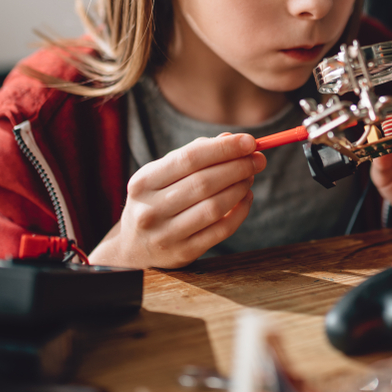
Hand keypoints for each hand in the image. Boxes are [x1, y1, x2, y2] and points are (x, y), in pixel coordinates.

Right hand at [89, 133, 263, 268]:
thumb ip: (193, 155)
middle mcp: (151, 209)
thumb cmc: (155, 202)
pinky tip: (246, 198)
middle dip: (238, 167)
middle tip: (258, 159)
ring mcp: (167, 234)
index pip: (189, 158)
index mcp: (143, 182)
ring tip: (250, 176)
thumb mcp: (161, 175)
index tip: (249, 141)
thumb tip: (230, 138)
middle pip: (204, 182)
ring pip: (214, 207)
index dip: (223, 148)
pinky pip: (221, 230)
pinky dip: (240, 212)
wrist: (134, 249)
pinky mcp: (184, 253)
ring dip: (240, 188)